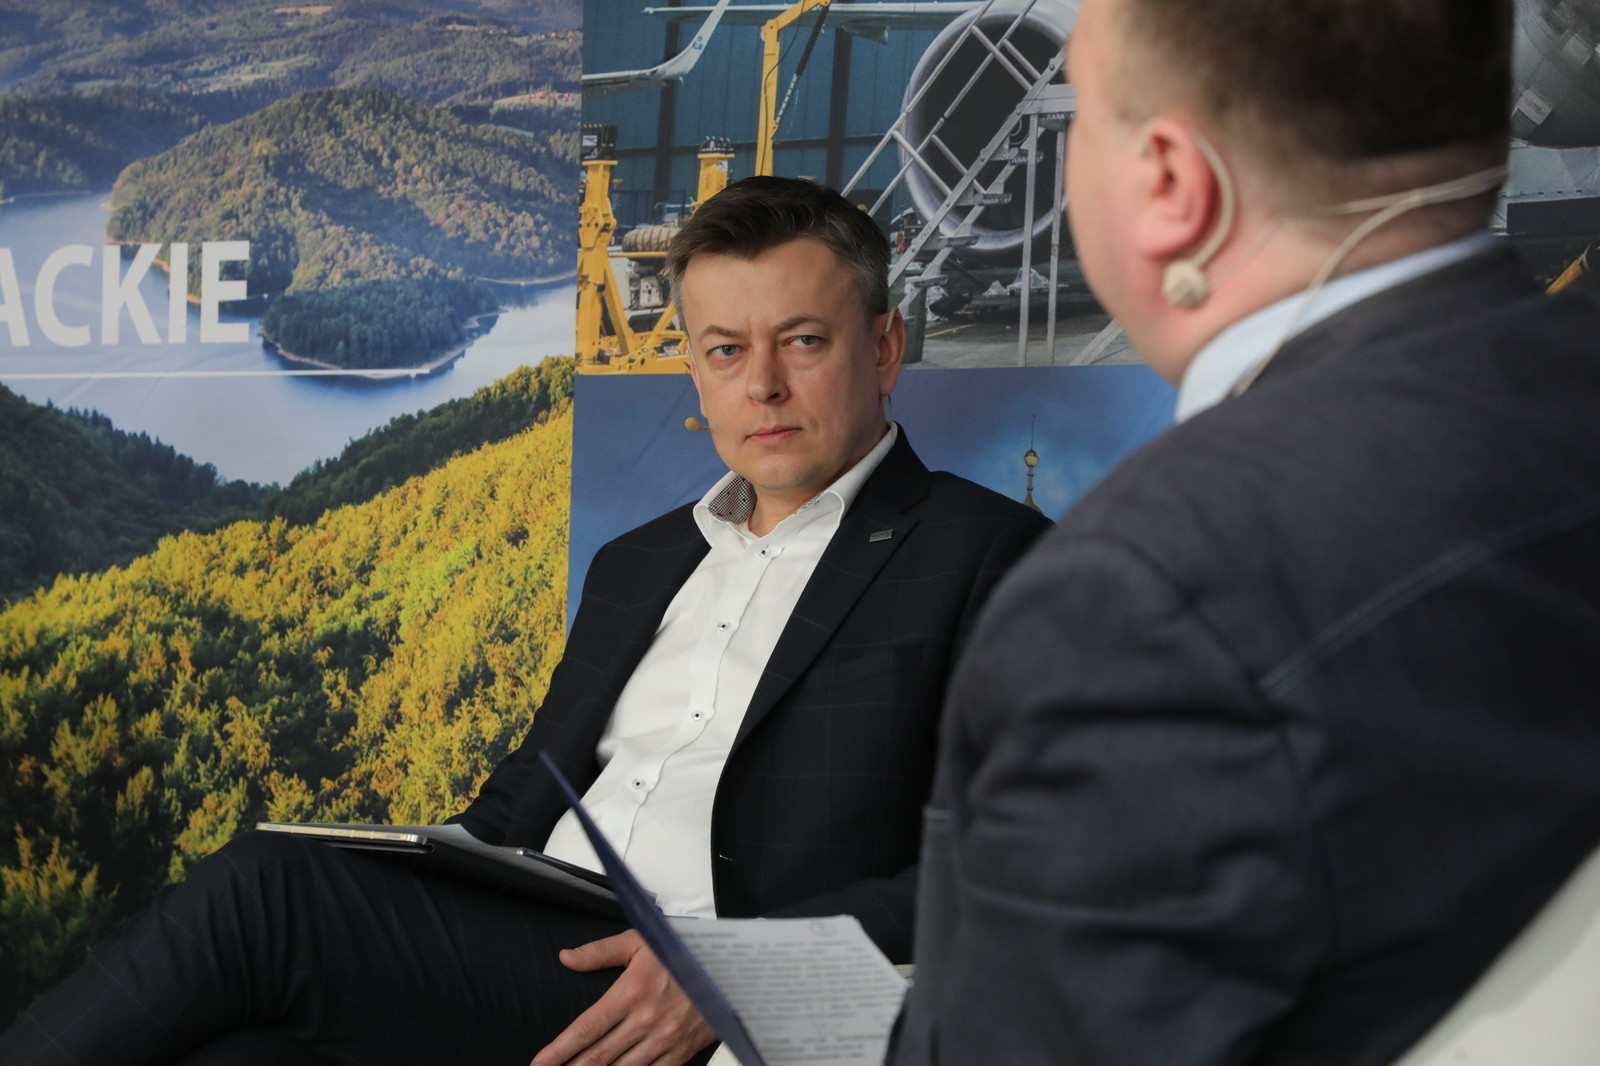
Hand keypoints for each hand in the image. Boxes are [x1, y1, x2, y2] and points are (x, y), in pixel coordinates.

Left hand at [531, 928, 715, 1065]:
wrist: (732, 965)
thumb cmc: (683, 949)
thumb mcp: (640, 941)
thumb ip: (600, 952)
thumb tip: (566, 958)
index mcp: (631, 992)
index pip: (586, 1028)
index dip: (559, 1049)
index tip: (539, 1062)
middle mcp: (646, 1020)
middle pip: (599, 1056)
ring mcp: (665, 1040)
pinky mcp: (682, 1051)